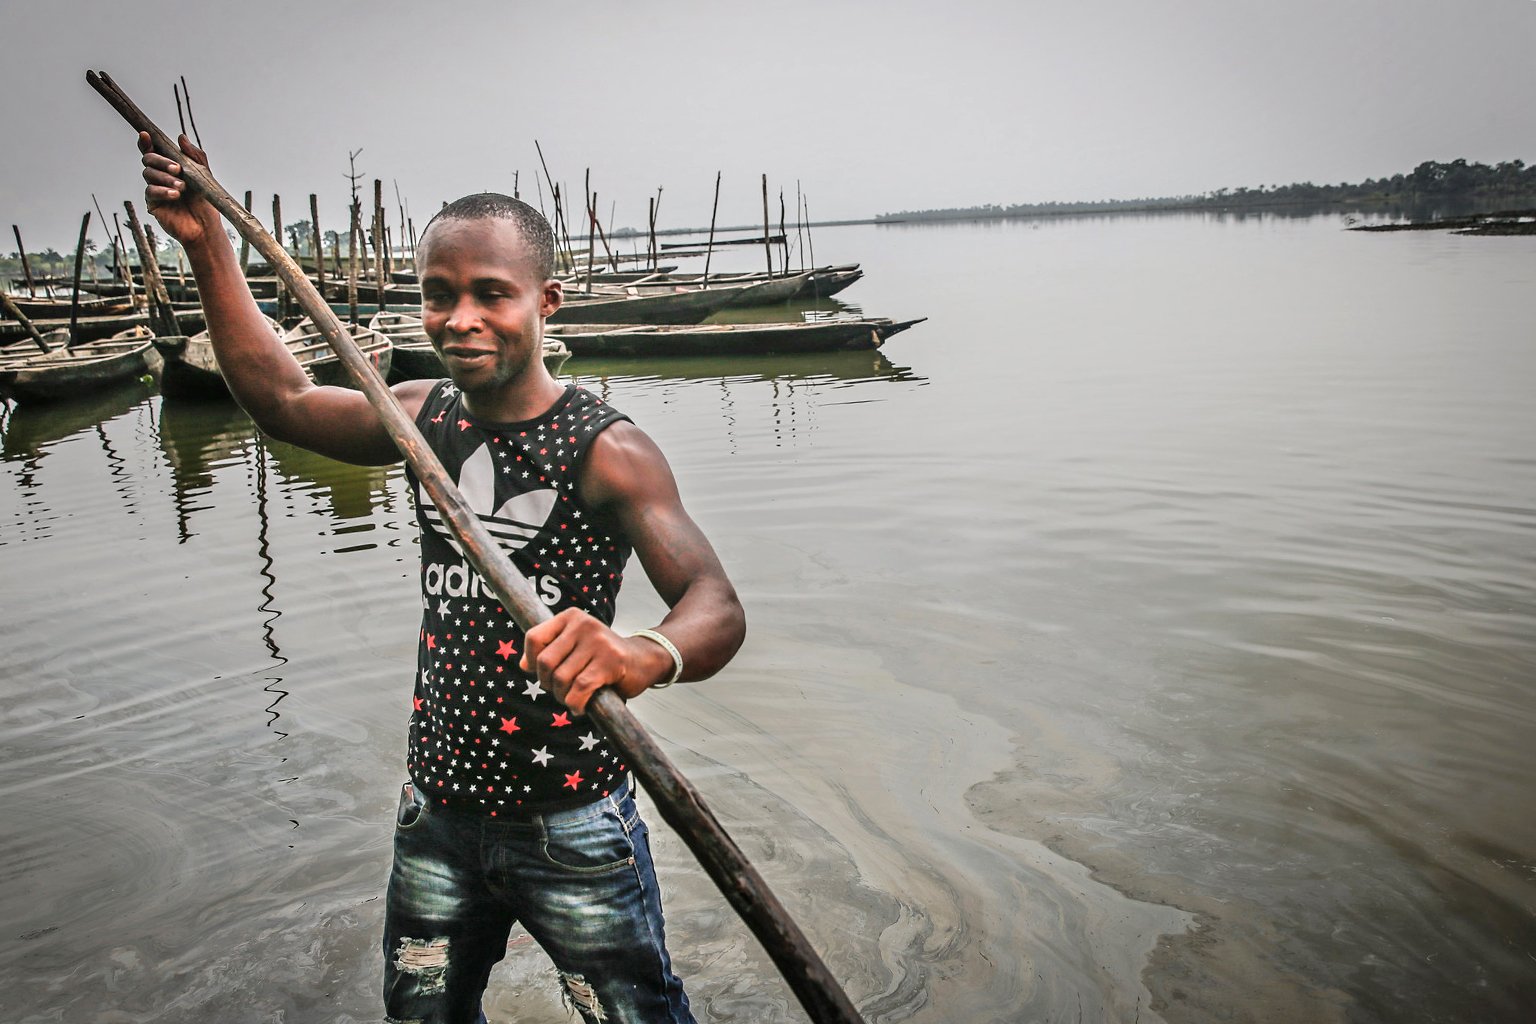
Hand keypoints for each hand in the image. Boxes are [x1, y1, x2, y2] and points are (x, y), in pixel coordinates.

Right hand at [139, 131, 218, 246]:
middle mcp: (160, 176)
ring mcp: (155, 189)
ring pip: (149, 174)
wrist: (206, 227)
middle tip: (178, 169)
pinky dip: (162, 191)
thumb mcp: (204, 176)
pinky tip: (175, 195)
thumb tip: (181, 137)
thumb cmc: (205, 202)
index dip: (146, 142)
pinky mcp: (152, 204)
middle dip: (161, 161)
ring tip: (182, 187)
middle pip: (149, 159)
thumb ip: (194, 156)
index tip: (145, 135)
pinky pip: (150, 191)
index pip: (154, 151)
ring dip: (165, 178)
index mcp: (170, 167)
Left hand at [520, 608, 672, 714]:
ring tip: (572, 698)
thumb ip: (550, 651)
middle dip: (547, 683)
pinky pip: (580, 688)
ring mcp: (598, 642)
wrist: (643, 660)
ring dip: (562, 696)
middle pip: (545, 662)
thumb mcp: (575, 646)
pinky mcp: (610, 662)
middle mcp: (584, 624)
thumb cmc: (602, 656)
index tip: (541, 673)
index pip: (534, 638)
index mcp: (571, 617)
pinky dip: (576, 704)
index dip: (530, 661)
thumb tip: (523, 665)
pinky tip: (580, 707)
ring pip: (561, 678)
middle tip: (560, 690)